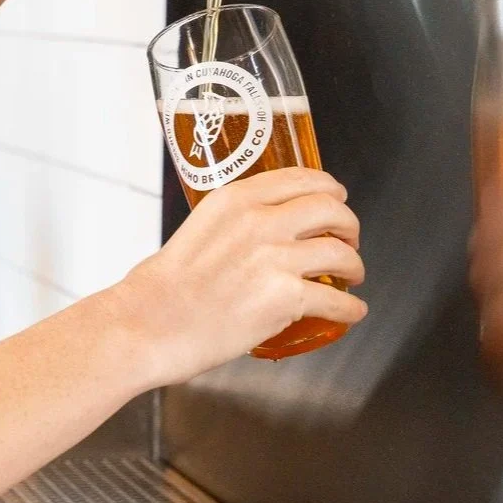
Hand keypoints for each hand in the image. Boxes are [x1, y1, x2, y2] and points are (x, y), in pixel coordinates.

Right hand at [109, 168, 366, 386]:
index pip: (301, 178)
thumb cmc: (160, 287)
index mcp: (237, 199)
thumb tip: (265, 231)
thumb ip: (235, 222)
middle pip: (330, 209)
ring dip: (355, 265)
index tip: (337, 196)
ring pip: (341, 253)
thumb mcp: (198, 228)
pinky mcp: (284, 298)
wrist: (147, 324)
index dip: (329, 188)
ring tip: (353, 275)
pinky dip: (350, 307)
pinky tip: (351, 310)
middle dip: (349, 224)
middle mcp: (260, 221)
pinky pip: (336, 300)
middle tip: (349, 238)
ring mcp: (275, 259)